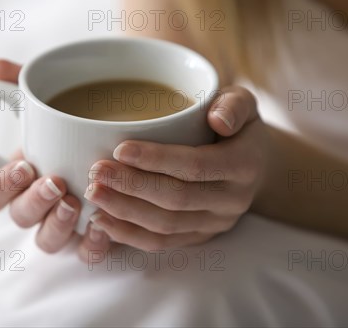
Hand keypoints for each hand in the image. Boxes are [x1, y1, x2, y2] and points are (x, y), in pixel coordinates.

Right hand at [0, 60, 95, 253]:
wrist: (121, 129)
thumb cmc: (76, 119)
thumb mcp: (52, 100)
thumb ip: (24, 86)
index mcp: (18, 179)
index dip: (0, 187)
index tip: (24, 164)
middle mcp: (37, 205)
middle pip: (19, 219)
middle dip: (33, 203)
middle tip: (54, 182)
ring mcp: (63, 224)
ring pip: (48, 241)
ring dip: (56, 226)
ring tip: (74, 203)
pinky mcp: (92, 235)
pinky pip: (86, 253)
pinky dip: (91, 245)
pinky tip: (102, 226)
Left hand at [82, 85, 268, 256]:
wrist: (254, 164)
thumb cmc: (238, 126)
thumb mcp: (243, 104)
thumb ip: (234, 105)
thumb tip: (217, 120)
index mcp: (245, 165)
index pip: (196, 166)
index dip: (157, 160)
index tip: (120, 149)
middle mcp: (233, 200)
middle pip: (177, 199)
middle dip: (132, 187)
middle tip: (96, 172)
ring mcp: (217, 223)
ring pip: (166, 226)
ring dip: (125, 212)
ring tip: (93, 193)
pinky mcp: (200, 237)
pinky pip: (163, 243)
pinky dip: (129, 234)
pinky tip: (102, 220)